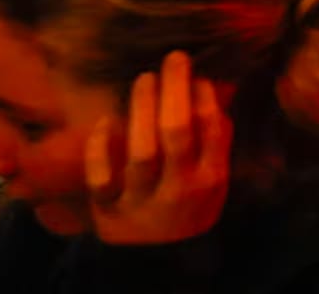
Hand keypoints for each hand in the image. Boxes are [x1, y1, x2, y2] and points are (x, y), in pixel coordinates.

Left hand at [85, 51, 231, 244]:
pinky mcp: (109, 209)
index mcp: (210, 179)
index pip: (212, 131)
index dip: (205, 98)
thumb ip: (217, 141)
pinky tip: (107, 122)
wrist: (159, 259)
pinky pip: (102, 178)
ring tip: (144, 79)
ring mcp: (142, 200)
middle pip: (177, 134)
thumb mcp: (216, 180)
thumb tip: (215, 91)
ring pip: (141, 153)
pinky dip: (101, 149)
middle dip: (175, 91)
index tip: (198, 76)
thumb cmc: (191, 208)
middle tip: (173, 60)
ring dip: (142, 110)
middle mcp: (179, 189)